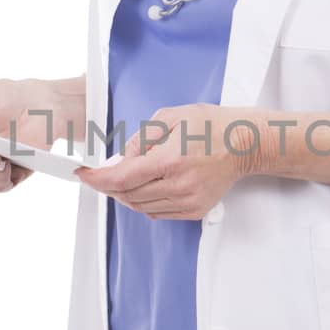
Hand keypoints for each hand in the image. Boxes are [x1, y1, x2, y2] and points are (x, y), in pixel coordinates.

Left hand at [74, 102, 262, 219]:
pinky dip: (143, 202)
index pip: (122, 178)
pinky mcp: (194, 210)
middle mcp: (179, 185)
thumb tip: (120, 159)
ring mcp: (187, 201)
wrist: (245, 144)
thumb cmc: (211, 126)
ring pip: (140, 206)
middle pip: (128, 195)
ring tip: (124, 177)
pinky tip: (145, 187)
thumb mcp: (171, 117)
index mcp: (171, 160)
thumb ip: (141, 138)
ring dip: (125, 194)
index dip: (97, 179)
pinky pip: (157, 212)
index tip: (83, 174)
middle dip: (108, 185)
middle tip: (100, 173)